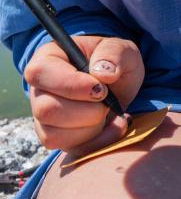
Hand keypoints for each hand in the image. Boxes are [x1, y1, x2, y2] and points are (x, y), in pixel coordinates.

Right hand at [24, 35, 144, 152]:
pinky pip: (68, 149)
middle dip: (85, 111)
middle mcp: (40, 88)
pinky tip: (113, 126)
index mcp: (49, 57)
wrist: (121, 84)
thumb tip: (102, 72)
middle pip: (46, 109)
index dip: (71, 84)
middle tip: (108, 102)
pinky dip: (96, 141)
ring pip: (54, 134)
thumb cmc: (116, 61)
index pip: (40, 72)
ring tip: (110, 111)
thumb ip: (114, 53)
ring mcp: (44, 116)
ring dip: (91, 127)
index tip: (101, 89)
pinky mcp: (56, 137)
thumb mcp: (122, 49)